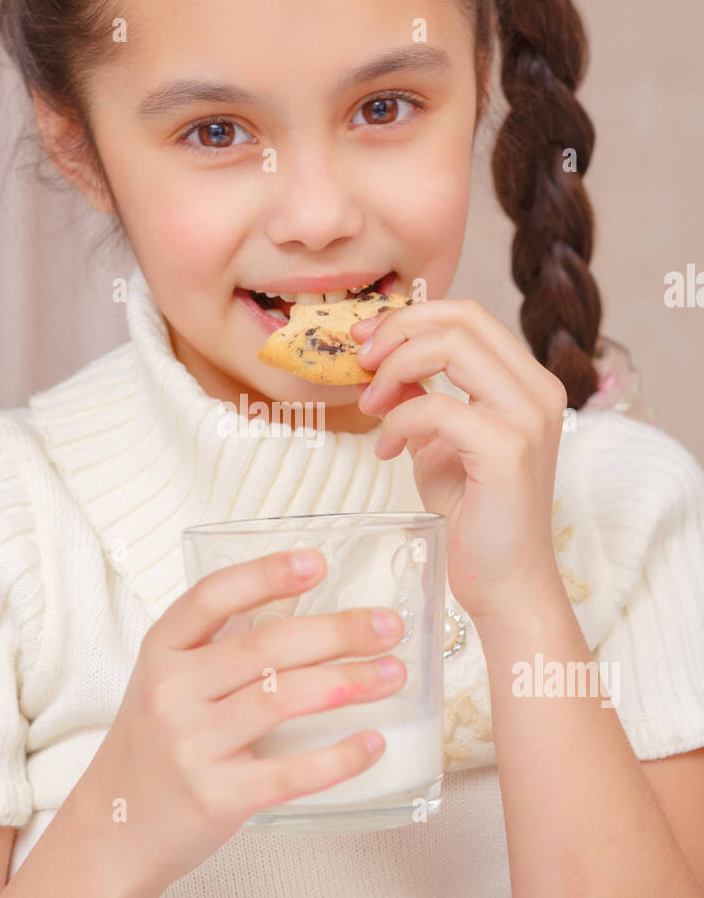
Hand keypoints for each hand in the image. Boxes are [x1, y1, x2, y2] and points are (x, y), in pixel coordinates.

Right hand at [92, 549, 404, 894]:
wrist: (115, 832)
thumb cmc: (156, 746)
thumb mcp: (170, 683)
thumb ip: (224, 645)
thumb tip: (305, 604)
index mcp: (161, 652)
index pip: (213, 597)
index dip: (266, 574)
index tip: (318, 563)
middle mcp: (170, 693)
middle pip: (265, 647)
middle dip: (338, 631)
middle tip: (388, 626)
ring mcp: (191, 747)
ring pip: (282, 700)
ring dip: (349, 683)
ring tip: (392, 674)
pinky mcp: (216, 798)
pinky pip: (290, 773)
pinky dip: (339, 758)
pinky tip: (373, 744)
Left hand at [351, 298, 568, 623]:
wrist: (505, 581)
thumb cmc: (474, 515)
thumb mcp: (437, 442)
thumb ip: (418, 397)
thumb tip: (381, 359)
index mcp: (527, 382)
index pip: (469, 315)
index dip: (410, 317)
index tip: (365, 340)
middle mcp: (537, 391)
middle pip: (460, 319)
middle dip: (397, 332)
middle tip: (360, 364)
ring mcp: (527, 417)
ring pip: (450, 346)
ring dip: (394, 369)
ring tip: (370, 407)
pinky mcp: (507, 449)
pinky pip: (435, 407)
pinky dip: (398, 421)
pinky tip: (387, 449)